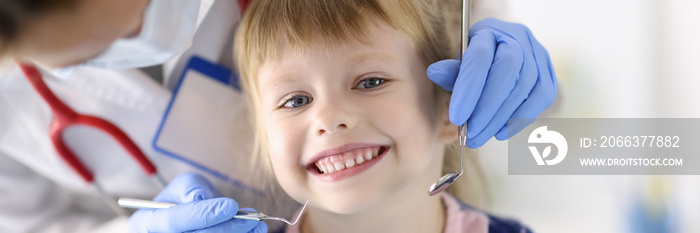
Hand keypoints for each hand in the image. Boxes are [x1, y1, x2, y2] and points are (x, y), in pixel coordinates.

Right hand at [127, 172, 266, 232]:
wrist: (189, 221)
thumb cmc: (184, 202)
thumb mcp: (182, 187)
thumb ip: (190, 187)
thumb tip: (201, 200)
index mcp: (145, 222)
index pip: (174, 220)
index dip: (203, 214)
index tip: (231, 206)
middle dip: (227, 228)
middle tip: (252, 219)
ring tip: (258, 226)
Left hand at [427, 18, 556, 147]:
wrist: (505, 57)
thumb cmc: (477, 63)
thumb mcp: (460, 64)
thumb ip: (451, 71)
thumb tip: (434, 73)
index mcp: (489, 31)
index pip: (480, 57)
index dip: (468, 89)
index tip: (457, 118)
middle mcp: (517, 38)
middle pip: (506, 72)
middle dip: (486, 107)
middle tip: (470, 133)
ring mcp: (537, 56)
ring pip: (523, 88)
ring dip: (500, 118)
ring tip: (479, 136)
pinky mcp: (549, 75)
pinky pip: (538, 100)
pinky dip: (519, 119)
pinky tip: (500, 133)